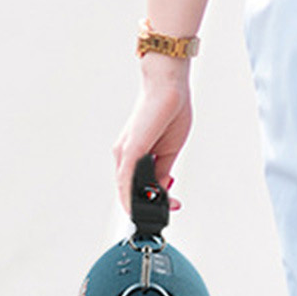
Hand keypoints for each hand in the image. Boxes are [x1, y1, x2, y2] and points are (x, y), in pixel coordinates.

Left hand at [111, 58, 192, 213]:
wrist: (169, 88)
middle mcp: (123, 155)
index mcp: (133, 156)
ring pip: (126, 188)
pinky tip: (137, 205)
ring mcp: (124, 153)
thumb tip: (162, 189)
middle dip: (148, 206)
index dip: (150, 201)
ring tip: (165, 208)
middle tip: (173, 207)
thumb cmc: (169, 113)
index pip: (135, 187)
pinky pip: (125, 178)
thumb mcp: (168, 151)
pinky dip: (130, 195)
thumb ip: (162, 172)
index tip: (171, 204)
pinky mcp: (129, 149)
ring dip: (142, 204)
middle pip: (129, 191)